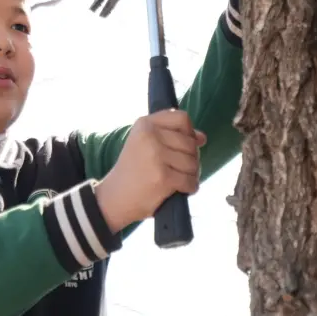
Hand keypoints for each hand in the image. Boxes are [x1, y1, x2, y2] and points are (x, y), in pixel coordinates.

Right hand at [95, 110, 205, 232]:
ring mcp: (156, 156)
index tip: (184, 146)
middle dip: (191, 158)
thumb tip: (202, 137)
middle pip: (190, 143)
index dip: (189, 133)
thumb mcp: (145, 144)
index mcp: (145, 124)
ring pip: (193, 162)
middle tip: (179, 169)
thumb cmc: (134, 170)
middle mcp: (150, 135)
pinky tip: (180, 189)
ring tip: (179, 180)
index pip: (182, 118)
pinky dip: (190, 187)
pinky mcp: (162, 177)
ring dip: (192, 174)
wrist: (114, 197)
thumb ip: (172, 136)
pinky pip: (190, 180)